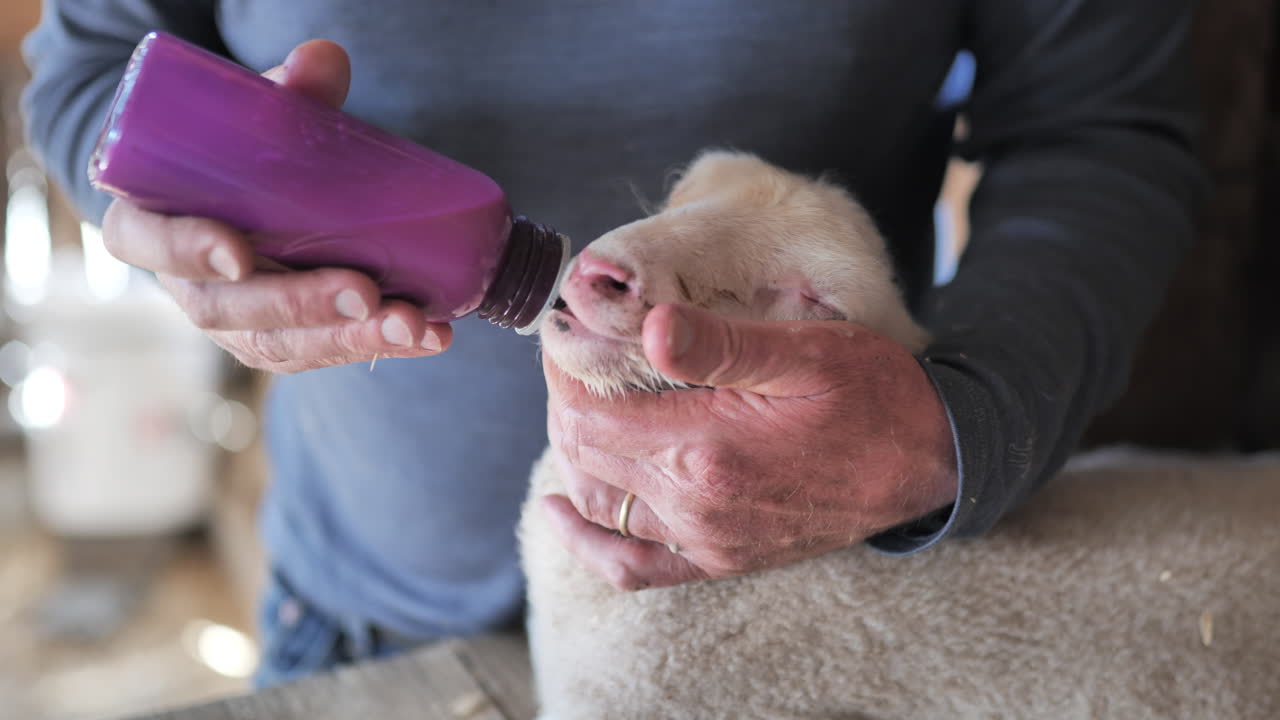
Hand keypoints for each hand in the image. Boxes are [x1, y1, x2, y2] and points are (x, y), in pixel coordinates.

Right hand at [101, 40, 450, 371]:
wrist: (246, 198)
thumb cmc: (238, 155)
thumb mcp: (251, 119)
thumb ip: (283, 94)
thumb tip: (324, 61)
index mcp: (150, 222)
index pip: (149, 244)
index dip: (187, 251)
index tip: (239, 253)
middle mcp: (188, 284)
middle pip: (229, 310)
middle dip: (300, 305)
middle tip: (362, 293)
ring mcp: (236, 321)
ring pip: (283, 344)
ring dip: (352, 338)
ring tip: (411, 323)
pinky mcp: (284, 339)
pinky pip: (326, 351)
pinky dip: (381, 344)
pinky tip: (430, 336)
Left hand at [542, 303, 957, 590]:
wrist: (930, 462)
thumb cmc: (873, 394)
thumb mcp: (805, 351)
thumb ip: (720, 344)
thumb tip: (646, 325)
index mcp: (708, 447)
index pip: (589, 410)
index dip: (564, 368)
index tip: (567, 333)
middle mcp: (696, 504)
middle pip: (584, 453)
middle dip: (564, 401)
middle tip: (572, 358)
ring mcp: (706, 540)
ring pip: (599, 502)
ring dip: (572, 454)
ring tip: (574, 405)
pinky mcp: (721, 560)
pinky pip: (633, 567)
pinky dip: (590, 543)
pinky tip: (565, 514)